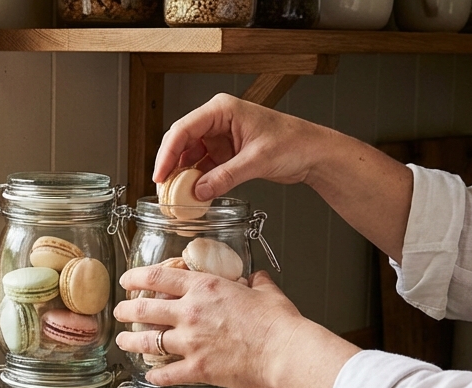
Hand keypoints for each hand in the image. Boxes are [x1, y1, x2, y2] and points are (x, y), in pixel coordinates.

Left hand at [114, 266, 360, 387]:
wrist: (284, 350)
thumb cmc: (278, 322)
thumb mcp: (265, 291)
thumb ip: (254, 282)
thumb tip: (254, 278)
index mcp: (204, 289)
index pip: (158, 278)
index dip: (136, 277)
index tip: (127, 280)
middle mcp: (190, 313)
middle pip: (144, 309)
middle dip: (126, 311)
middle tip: (119, 312)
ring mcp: (190, 342)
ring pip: (148, 341)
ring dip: (130, 342)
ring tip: (123, 342)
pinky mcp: (196, 368)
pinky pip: (167, 375)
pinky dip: (156, 377)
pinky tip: (150, 378)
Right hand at [155, 94, 329, 199]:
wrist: (312, 153)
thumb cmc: (293, 142)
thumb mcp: (257, 160)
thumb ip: (225, 177)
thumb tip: (198, 192)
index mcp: (222, 109)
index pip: (184, 129)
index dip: (167, 153)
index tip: (160, 175)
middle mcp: (217, 120)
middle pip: (181, 142)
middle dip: (171, 166)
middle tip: (163, 189)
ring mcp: (220, 137)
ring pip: (190, 156)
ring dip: (183, 175)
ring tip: (176, 195)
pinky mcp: (225, 152)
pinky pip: (203, 166)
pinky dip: (197, 180)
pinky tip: (193, 194)